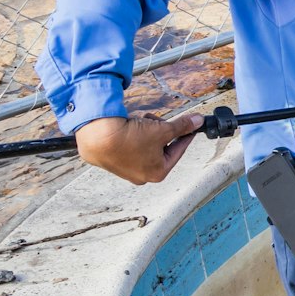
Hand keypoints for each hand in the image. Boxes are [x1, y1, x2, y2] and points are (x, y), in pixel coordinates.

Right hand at [74, 112, 202, 184]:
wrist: (97, 136)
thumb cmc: (130, 138)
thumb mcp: (162, 130)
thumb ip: (182, 126)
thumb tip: (197, 122)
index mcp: (158, 172)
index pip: (178, 150)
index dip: (185, 135)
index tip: (190, 126)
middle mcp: (141, 175)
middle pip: (161, 148)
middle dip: (160, 130)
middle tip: (156, 120)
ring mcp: (125, 169)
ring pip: (145, 145)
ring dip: (145, 130)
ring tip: (138, 122)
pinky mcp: (111, 160)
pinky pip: (128, 145)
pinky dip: (131, 133)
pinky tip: (126, 126)